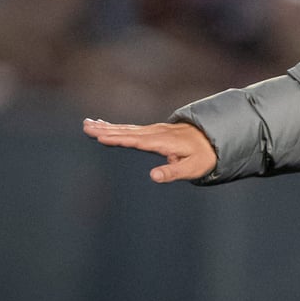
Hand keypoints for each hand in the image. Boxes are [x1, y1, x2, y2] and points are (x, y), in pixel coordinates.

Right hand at [83, 119, 216, 182]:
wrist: (214, 140)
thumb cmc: (204, 156)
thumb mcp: (193, 168)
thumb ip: (173, 172)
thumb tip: (153, 176)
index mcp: (162, 141)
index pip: (137, 140)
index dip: (119, 139)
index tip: (101, 137)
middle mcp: (156, 133)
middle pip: (127, 131)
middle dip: (106, 130)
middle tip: (85, 126)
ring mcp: (154, 130)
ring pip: (126, 128)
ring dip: (107, 127)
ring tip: (88, 124)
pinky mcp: (153, 131)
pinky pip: (131, 129)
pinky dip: (116, 127)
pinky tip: (105, 126)